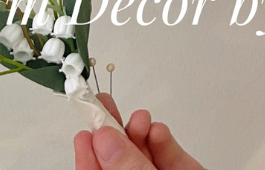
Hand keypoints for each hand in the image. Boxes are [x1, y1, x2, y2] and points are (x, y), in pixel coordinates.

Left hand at [74, 94, 203, 169]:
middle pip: (117, 155)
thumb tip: (105, 140)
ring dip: (138, 129)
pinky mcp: (181, 167)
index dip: (87, 152)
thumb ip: (127, 167)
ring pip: (140, 148)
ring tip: (140, 120)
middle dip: (110, 128)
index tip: (83, 129)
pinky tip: (157, 132)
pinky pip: (165, 149)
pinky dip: (161, 136)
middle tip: (101, 101)